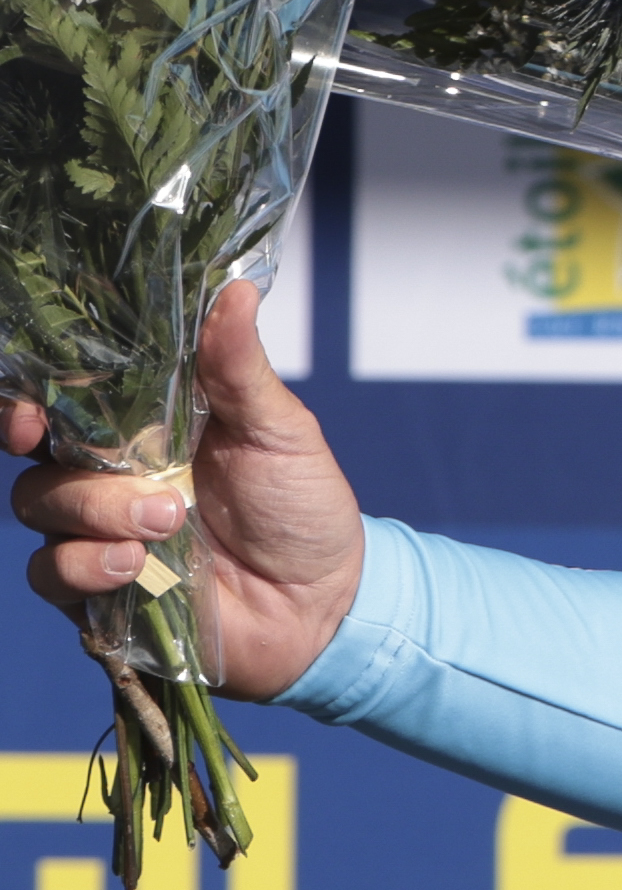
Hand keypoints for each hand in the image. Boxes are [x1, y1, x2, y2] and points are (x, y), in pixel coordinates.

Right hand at [7, 282, 364, 701]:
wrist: (323, 599)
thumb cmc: (300, 504)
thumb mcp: (280, 430)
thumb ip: (240, 370)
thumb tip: (235, 290)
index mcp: (142, 424)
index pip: (59, 397)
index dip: (25, 397)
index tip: (29, 409)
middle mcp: (107, 472)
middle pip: (36, 451)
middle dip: (54, 450)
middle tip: (105, 461)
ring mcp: (97, 529)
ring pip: (40, 506)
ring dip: (97, 512)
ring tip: (168, 521)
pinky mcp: (97, 586)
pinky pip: (51, 572)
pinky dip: (87, 566)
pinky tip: (137, 565)